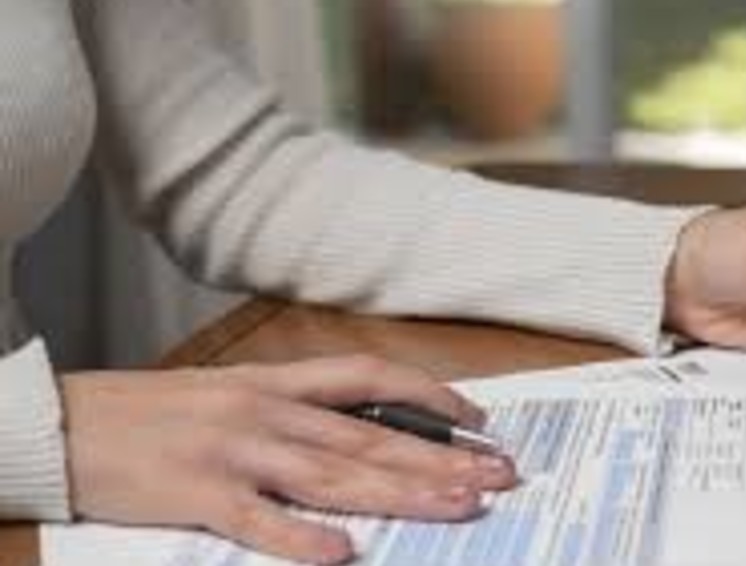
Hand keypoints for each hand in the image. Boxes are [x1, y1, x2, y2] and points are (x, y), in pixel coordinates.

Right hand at [61, 355, 517, 564]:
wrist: (66, 423)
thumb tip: (362, 434)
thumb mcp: (232, 395)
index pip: (371, 379)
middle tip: (496, 475)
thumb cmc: (153, 413)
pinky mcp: (197, 494)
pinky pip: (257, 519)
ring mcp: (234, 452)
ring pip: (333, 473)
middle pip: (369, 435)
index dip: (431, 397)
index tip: (478, 421)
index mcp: (275, 383)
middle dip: (439, 458)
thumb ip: (294, 410)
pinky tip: (344, 552)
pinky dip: (301, 537)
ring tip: (457, 506)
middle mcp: (266, 411)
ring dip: (401, 493)